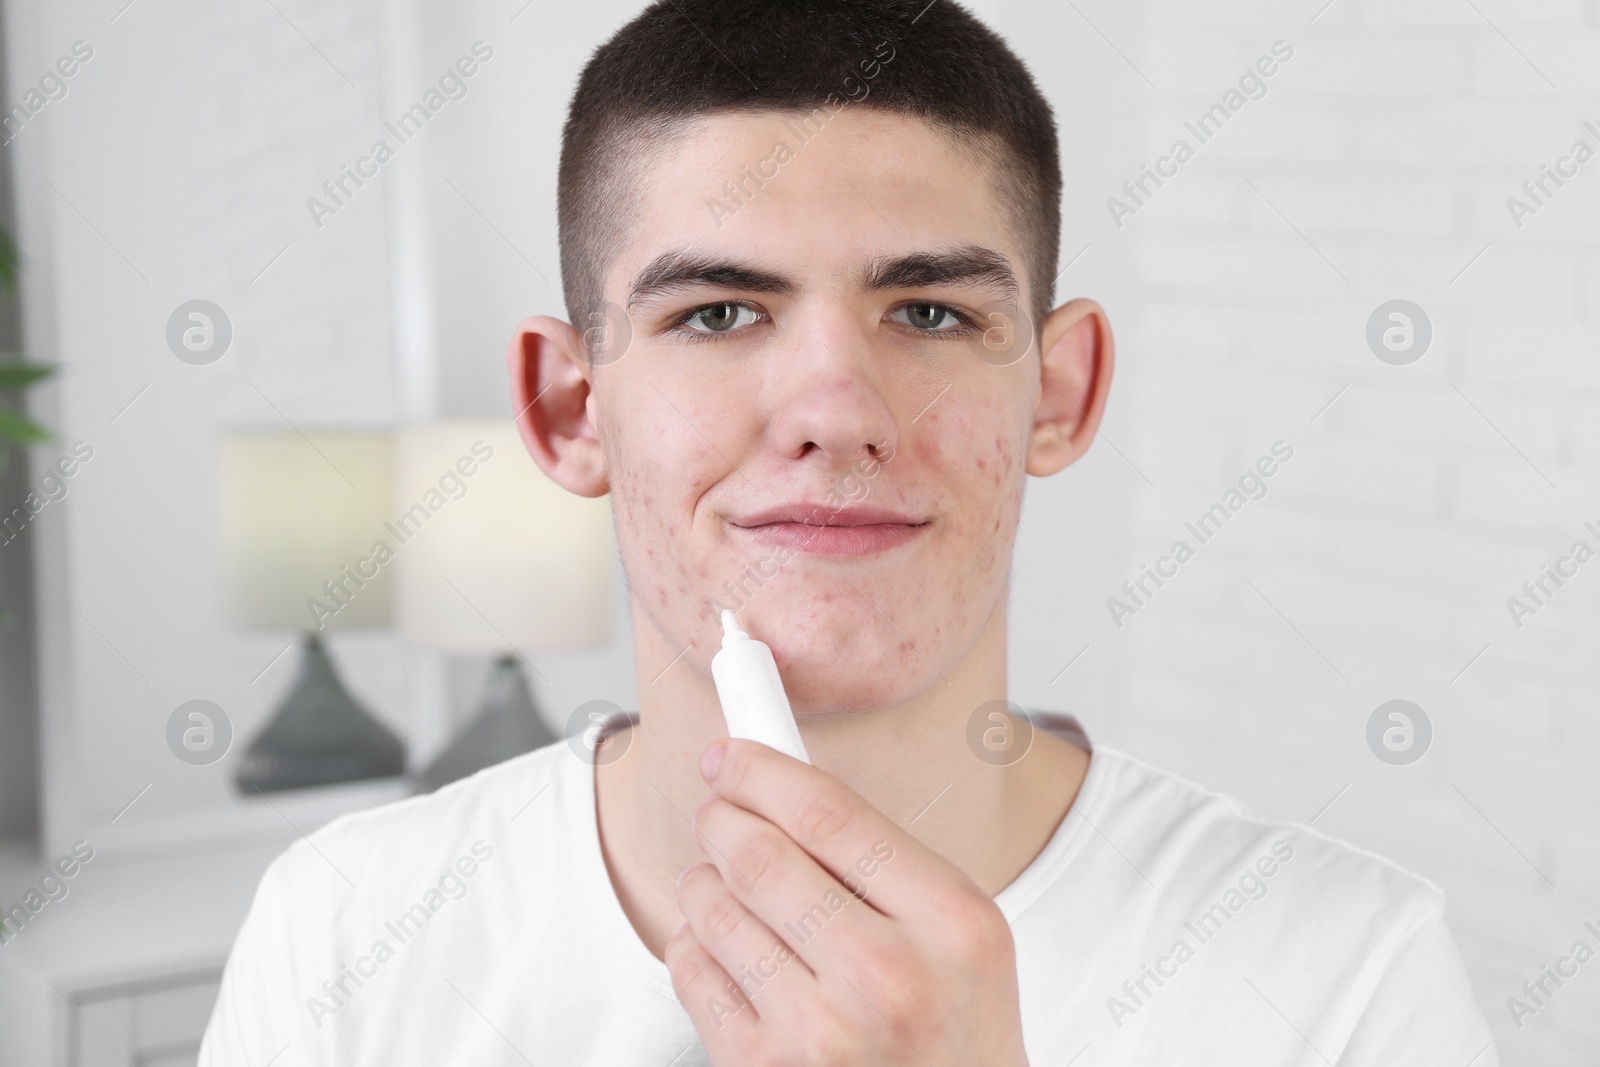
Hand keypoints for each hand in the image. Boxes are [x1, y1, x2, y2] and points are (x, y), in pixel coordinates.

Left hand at [665, 738, 1030, 1066]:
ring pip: (713, 908)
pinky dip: (694, 942)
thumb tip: (777, 782)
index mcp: (949, 921)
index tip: (732, 755)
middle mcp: (886, 976)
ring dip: (704, 882)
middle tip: (718, 813)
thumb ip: (883, 857)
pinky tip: (726, 947)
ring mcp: (820, 1031)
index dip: (763, 770)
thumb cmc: (955, 1032)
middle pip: (759, 854)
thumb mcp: (961, 932)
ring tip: (727, 888)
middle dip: (721, 819)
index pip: (828, 812)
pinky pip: (691, 970)